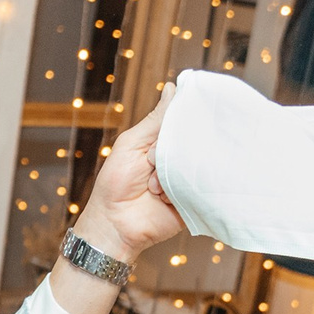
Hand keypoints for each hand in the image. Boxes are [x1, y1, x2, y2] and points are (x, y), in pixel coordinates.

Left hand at [71, 90, 182, 261]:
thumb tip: (173, 87)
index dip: (182, 120)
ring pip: (196, 165)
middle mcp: (179, 158)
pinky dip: (178, 192)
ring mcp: (188, 179)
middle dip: (170, 152)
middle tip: (151, 164)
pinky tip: (162, 199)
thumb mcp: (131, 145)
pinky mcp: (194, 200)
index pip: (185, 120)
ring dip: (170, 175)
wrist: (114, 226)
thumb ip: (155, 120)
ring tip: (151, 188)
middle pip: (194, 141)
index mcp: (164, 142)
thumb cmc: (115, 183)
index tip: (179, 124)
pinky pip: (199, 188)